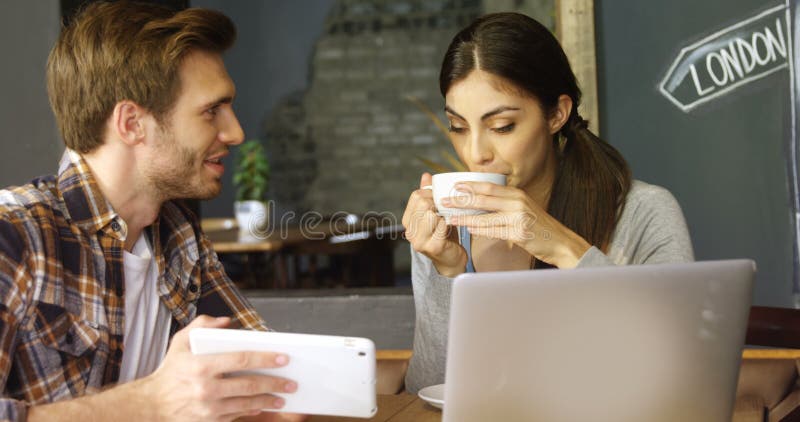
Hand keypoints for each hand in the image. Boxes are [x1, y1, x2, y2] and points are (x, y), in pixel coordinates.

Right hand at [140, 315, 303, 421]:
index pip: (241, 360)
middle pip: (249, 384)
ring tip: (284, 396)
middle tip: (292, 381)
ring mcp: (208, 408)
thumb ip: (203, 325)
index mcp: (201, 366)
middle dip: (275, 383)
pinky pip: (237, 415)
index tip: (284, 358)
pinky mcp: (209, 421)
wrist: (151, 404)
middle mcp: (206, 388)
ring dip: (269, 400)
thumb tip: (227, 322)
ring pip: (247, 403)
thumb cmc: (170, 370)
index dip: (265, 358)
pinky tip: (265, 405)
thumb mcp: (180, 341)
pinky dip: (253, 410)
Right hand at [401, 173, 467, 275]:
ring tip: (447, 218)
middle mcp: (409, 231)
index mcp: (407, 220)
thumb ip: (428, 195)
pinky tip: (451, 227)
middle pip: (423, 204)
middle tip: (446, 208)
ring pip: (431, 214)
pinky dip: (449, 223)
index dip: (431, 194)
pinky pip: (442, 225)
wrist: (451, 260)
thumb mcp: (434, 213)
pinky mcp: (432, 247)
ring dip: (443, 214)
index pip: (416, 196)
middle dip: (438, 203)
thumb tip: (426, 175)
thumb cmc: (443, 234)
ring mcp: (419, 240)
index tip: (440, 199)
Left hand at [445, 181, 590, 267]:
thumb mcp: (523, 208)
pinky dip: (480, 230)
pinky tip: (469, 229)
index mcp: (517, 194)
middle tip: (444, 200)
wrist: (560, 242)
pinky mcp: (519, 233)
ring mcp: (519, 218)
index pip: (489, 186)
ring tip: (450, 217)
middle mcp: (518, 202)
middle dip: (461, 199)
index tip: (453, 186)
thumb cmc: (538, 227)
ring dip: (465, 217)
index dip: (470, 185)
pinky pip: (494, 231)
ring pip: (485, 216)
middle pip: (484, 198)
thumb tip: (481, 199)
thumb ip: (505, 203)